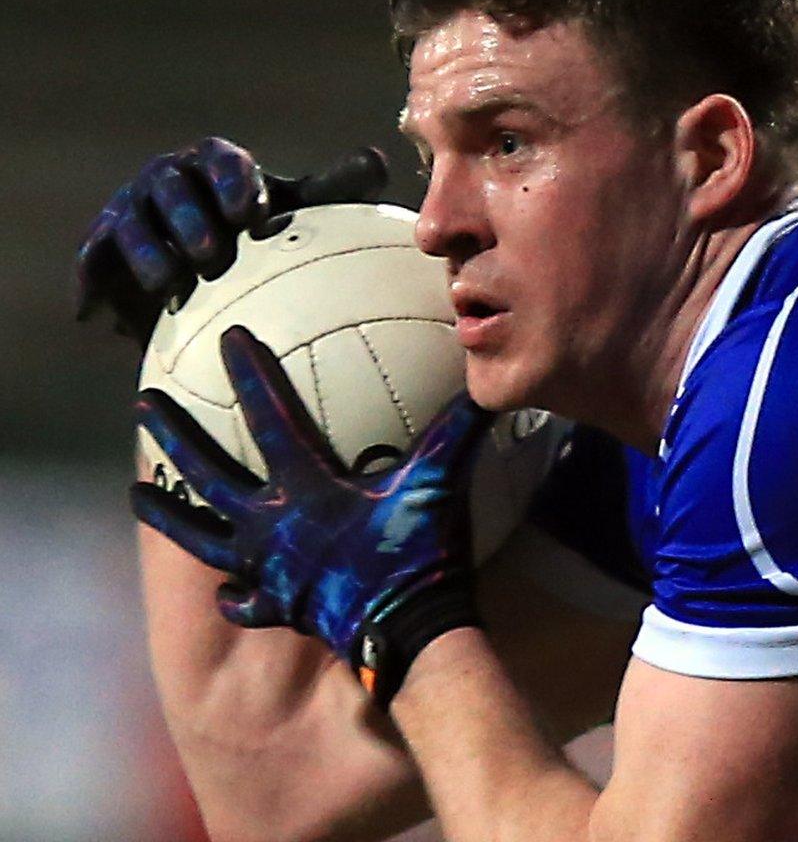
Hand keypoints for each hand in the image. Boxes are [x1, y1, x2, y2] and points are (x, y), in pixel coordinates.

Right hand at [76, 139, 388, 341]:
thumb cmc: (266, 234)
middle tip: (212, 255)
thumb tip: (378, 160)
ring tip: (170, 285)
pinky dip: (89, 286)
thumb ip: (336, 188)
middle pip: (171, 188)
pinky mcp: (101, 248)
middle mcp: (168, 179)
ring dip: (148, 253)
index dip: (232, 182)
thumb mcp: (300, 211)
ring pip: (130, 225)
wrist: (208, 271)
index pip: (223, 161)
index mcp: (216, 164)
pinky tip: (93, 317)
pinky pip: (91, 263)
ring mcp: (130, 210)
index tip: (251, 212)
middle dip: (188, 217)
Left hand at [130, 326, 492, 698]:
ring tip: (134, 494)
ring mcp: (267, 569)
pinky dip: (230, 592)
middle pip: (206, 474)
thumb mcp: (439, 482)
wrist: (409, 633)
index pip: (269, 417)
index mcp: (305, 489)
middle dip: (173, 435)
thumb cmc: (419, 553)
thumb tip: (487, 388)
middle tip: (143, 405)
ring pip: (199, 537)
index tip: (228, 338)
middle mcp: (271, 526)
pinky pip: (241, 598)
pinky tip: (224, 588)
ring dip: (166, 513)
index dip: (250, 374)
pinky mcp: (277, 606)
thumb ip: (458, 431)